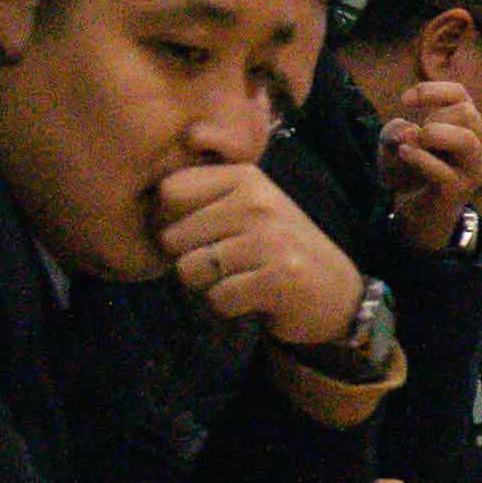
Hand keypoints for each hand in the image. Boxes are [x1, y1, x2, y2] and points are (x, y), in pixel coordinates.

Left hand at [157, 160, 367, 354]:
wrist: (336, 292)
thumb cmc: (278, 249)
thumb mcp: (247, 209)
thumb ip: (204, 199)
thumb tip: (145, 208)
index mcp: (246, 177)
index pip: (170, 190)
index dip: (170, 218)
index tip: (198, 233)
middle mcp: (258, 201)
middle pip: (172, 237)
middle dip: (189, 258)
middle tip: (226, 262)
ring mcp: (270, 239)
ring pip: (190, 270)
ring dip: (208, 284)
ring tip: (240, 278)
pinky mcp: (278, 277)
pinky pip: (217, 298)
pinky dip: (229, 305)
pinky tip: (255, 297)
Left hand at [380, 78, 481, 259]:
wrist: (416, 212)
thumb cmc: (409, 170)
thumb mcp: (395, 142)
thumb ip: (396, 130)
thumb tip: (408, 132)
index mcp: (469, 126)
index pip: (460, 95)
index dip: (432, 90)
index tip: (404, 101)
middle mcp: (479, 145)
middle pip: (466, 113)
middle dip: (434, 117)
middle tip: (415, 136)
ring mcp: (473, 169)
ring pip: (466, 140)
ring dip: (434, 135)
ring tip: (413, 142)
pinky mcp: (459, 191)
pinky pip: (444, 171)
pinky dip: (420, 159)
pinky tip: (404, 154)